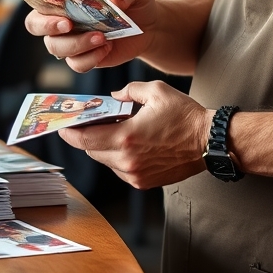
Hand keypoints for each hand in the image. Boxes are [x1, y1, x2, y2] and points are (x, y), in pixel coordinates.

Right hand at [24, 0, 159, 72]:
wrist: (150, 27)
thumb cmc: (135, 3)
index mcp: (66, 1)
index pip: (40, 6)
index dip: (43, 13)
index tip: (62, 16)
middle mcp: (63, 21)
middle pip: (40, 30)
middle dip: (51, 30)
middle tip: (70, 26)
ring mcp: (72, 42)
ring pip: (58, 49)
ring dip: (77, 45)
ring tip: (102, 39)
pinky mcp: (85, 58)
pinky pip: (78, 64)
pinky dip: (91, 59)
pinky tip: (107, 48)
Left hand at [58, 81, 210, 188]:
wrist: (211, 142)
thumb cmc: (185, 115)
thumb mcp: (156, 92)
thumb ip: (129, 91)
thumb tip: (113, 97)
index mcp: (127, 138)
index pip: (85, 139)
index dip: (70, 133)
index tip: (61, 126)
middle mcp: (128, 161)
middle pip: (92, 151)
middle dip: (86, 137)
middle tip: (85, 123)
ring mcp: (135, 175)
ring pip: (106, 161)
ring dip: (103, 146)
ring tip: (110, 130)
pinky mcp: (144, 182)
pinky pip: (120, 169)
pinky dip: (118, 156)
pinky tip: (128, 142)